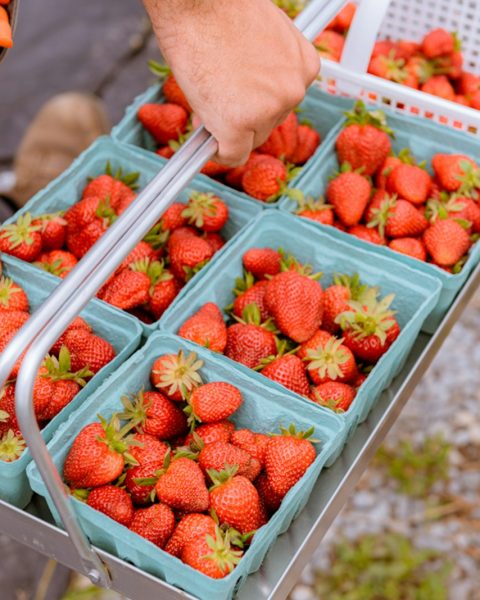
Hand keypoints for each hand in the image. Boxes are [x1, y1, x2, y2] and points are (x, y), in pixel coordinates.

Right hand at [143, 0, 319, 165]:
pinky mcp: (240, 125)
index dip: (257, 103)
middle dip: (244, 117)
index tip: (241, 100)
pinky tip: (207, 142)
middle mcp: (293, 91)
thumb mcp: (262, 38)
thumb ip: (266, 71)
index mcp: (305, 66)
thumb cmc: (220, 11)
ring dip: (229, 128)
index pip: (283, 102)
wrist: (196, 2)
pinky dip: (217, 153)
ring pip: (249, 140)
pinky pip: (231, 155)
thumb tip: (250, 97)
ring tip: (210, 98)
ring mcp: (268, 110)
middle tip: (219, 98)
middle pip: (268, 124)